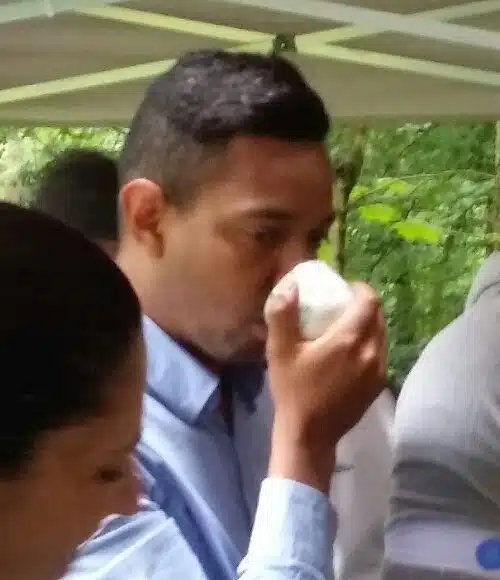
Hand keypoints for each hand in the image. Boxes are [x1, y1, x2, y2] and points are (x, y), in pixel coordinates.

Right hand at [265, 281, 385, 491]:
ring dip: (370, 323)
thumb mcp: (280, 350)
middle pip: (379, 315)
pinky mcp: (379, 385)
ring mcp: (379, 370)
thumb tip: (291, 285)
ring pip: (382, 334)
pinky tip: (353, 351)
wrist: (309, 434)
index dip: (359, 288)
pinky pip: (381, 352)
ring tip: (348, 326)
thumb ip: (283, 314)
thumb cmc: (293, 390)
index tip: (343, 288)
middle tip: (343, 304)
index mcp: (350, 339)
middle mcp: (372, 351)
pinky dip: (372, 342)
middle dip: (365, 304)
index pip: (369, 300)